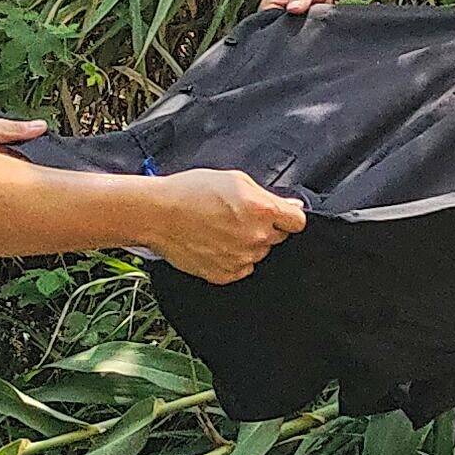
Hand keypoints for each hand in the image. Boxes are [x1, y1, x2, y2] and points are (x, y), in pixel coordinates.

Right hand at [140, 168, 304, 282]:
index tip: (280, 216)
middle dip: (264, 227)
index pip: (298, 222)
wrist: (157, 214)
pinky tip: (214, 243)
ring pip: (258, 253)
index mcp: (262, 211)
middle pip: (277, 237)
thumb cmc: (190, 191)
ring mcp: (241, 259)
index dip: (288, 217)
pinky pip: (241, 268)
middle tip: (238, 216)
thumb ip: (267, 195)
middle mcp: (256, 238)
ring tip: (220, 228)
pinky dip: (233, 259)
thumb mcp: (234, 179)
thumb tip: (291, 206)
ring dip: (247, 243)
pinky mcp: (225, 274)